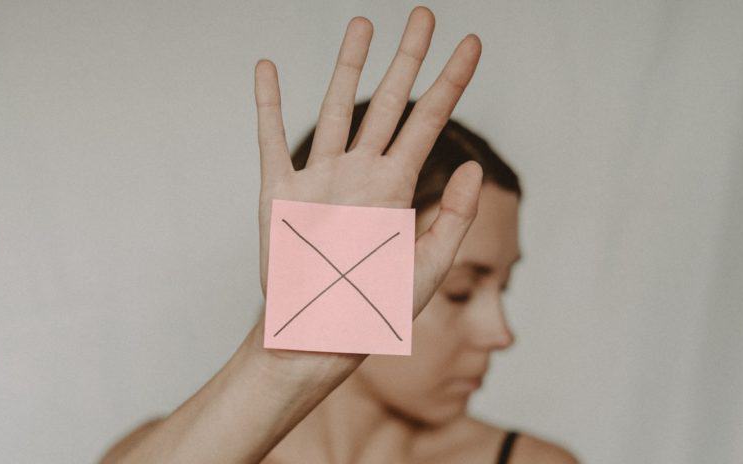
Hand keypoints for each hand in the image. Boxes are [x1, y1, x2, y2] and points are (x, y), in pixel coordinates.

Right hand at [254, 7, 483, 323]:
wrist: (316, 336)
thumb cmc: (372, 310)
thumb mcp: (425, 269)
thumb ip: (453, 218)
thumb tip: (475, 166)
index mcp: (398, 188)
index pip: (431, 121)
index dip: (452, 81)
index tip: (471, 43)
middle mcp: (361, 173)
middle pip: (388, 101)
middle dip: (407, 57)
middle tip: (423, 13)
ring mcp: (320, 178)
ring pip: (336, 107)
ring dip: (348, 65)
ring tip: (363, 25)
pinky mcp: (279, 192)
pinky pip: (272, 138)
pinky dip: (268, 103)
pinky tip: (268, 68)